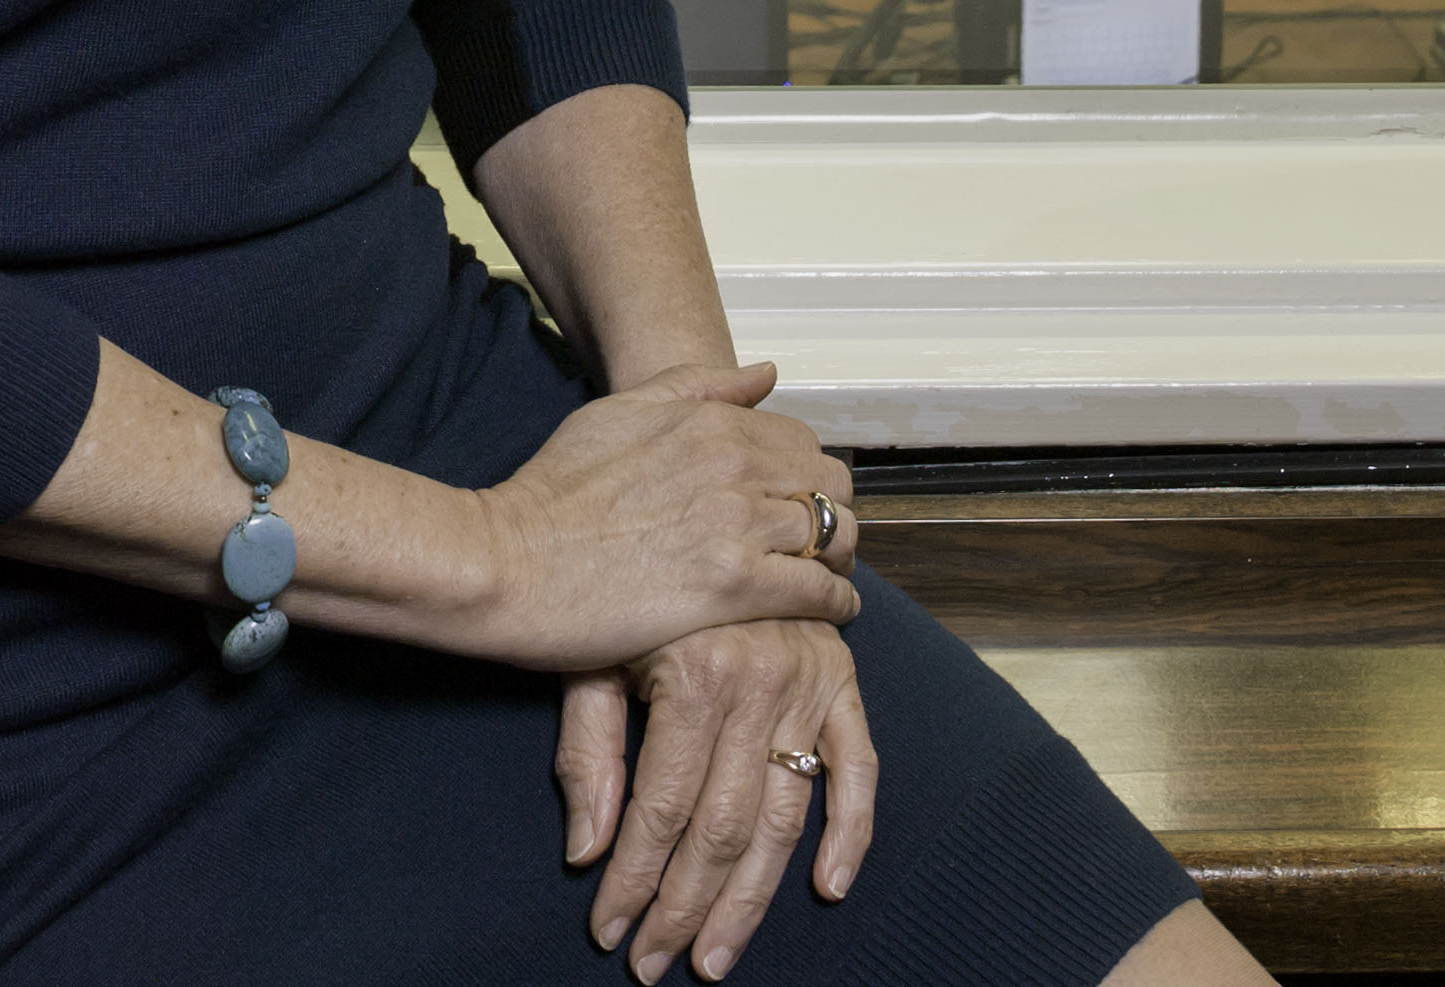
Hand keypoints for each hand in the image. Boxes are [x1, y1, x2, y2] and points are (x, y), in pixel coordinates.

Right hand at [460, 362, 857, 677]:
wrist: (507, 561)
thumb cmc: (551, 491)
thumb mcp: (619, 411)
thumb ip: (697, 387)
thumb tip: (765, 373)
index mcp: (710, 421)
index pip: (804, 441)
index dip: (807, 475)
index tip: (796, 502)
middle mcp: (734, 465)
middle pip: (831, 484)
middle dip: (832, 511)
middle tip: (816, 544)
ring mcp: (737, 525)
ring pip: (836, 535)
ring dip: (838, 558)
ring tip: (823, 578)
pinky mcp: (733, 587)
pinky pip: (820, 592)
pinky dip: (836, 604)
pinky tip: (827, 613)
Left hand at [562, 618, 876, 982]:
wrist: (700, 503)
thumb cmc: (625, 585)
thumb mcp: (592, 651)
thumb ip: (589, 751)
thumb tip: (585, 852)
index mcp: (694, 672)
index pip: (661, 811)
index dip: (633, 881)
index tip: (609, 932)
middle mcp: (759, 681)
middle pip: (723, 828)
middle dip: (685, 908)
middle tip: (656, 964)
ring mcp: (809, 683)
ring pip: (784, 818)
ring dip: (751, 899)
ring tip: (717, 955)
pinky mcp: (843, 682)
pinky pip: (860, 768)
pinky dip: (851, 831)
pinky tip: (828, 885)